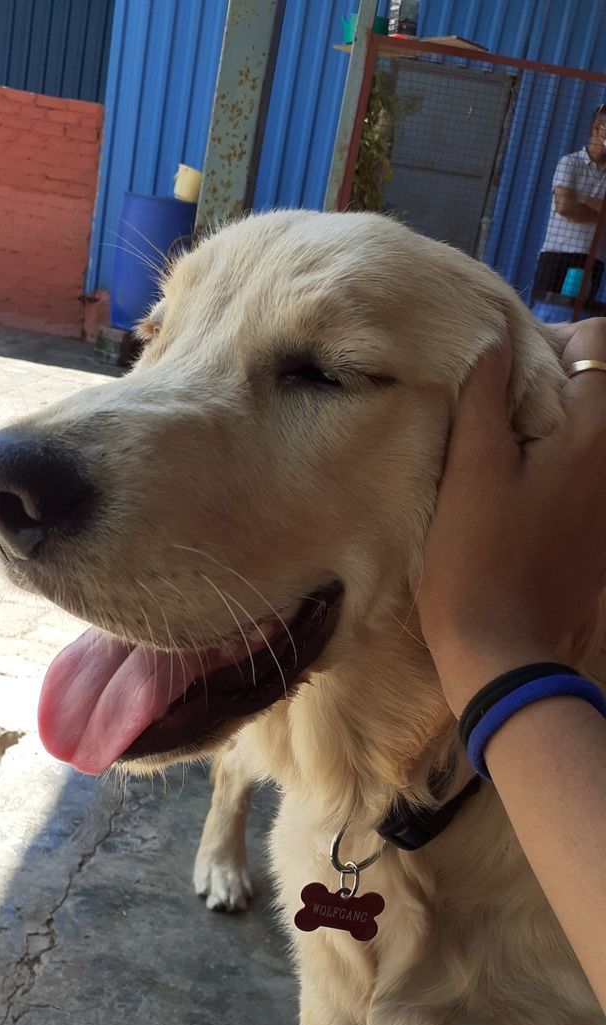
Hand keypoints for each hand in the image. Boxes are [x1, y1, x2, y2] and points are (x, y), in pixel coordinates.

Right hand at [418, 318, 605, 714]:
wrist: (501, 648)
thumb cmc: (477, 557)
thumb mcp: (470, 469)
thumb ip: (484, 395)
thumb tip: (494, 338)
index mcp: (591, 432)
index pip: (596, 341)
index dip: (550, 339)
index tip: (504, 371)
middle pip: (599, 382)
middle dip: (554, 377)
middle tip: (498, 405)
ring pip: (594, 427)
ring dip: (556, 419)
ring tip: (505, 444)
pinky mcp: (601, 529)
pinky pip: (588, 469)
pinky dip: (561, 459)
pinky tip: (519, 485)